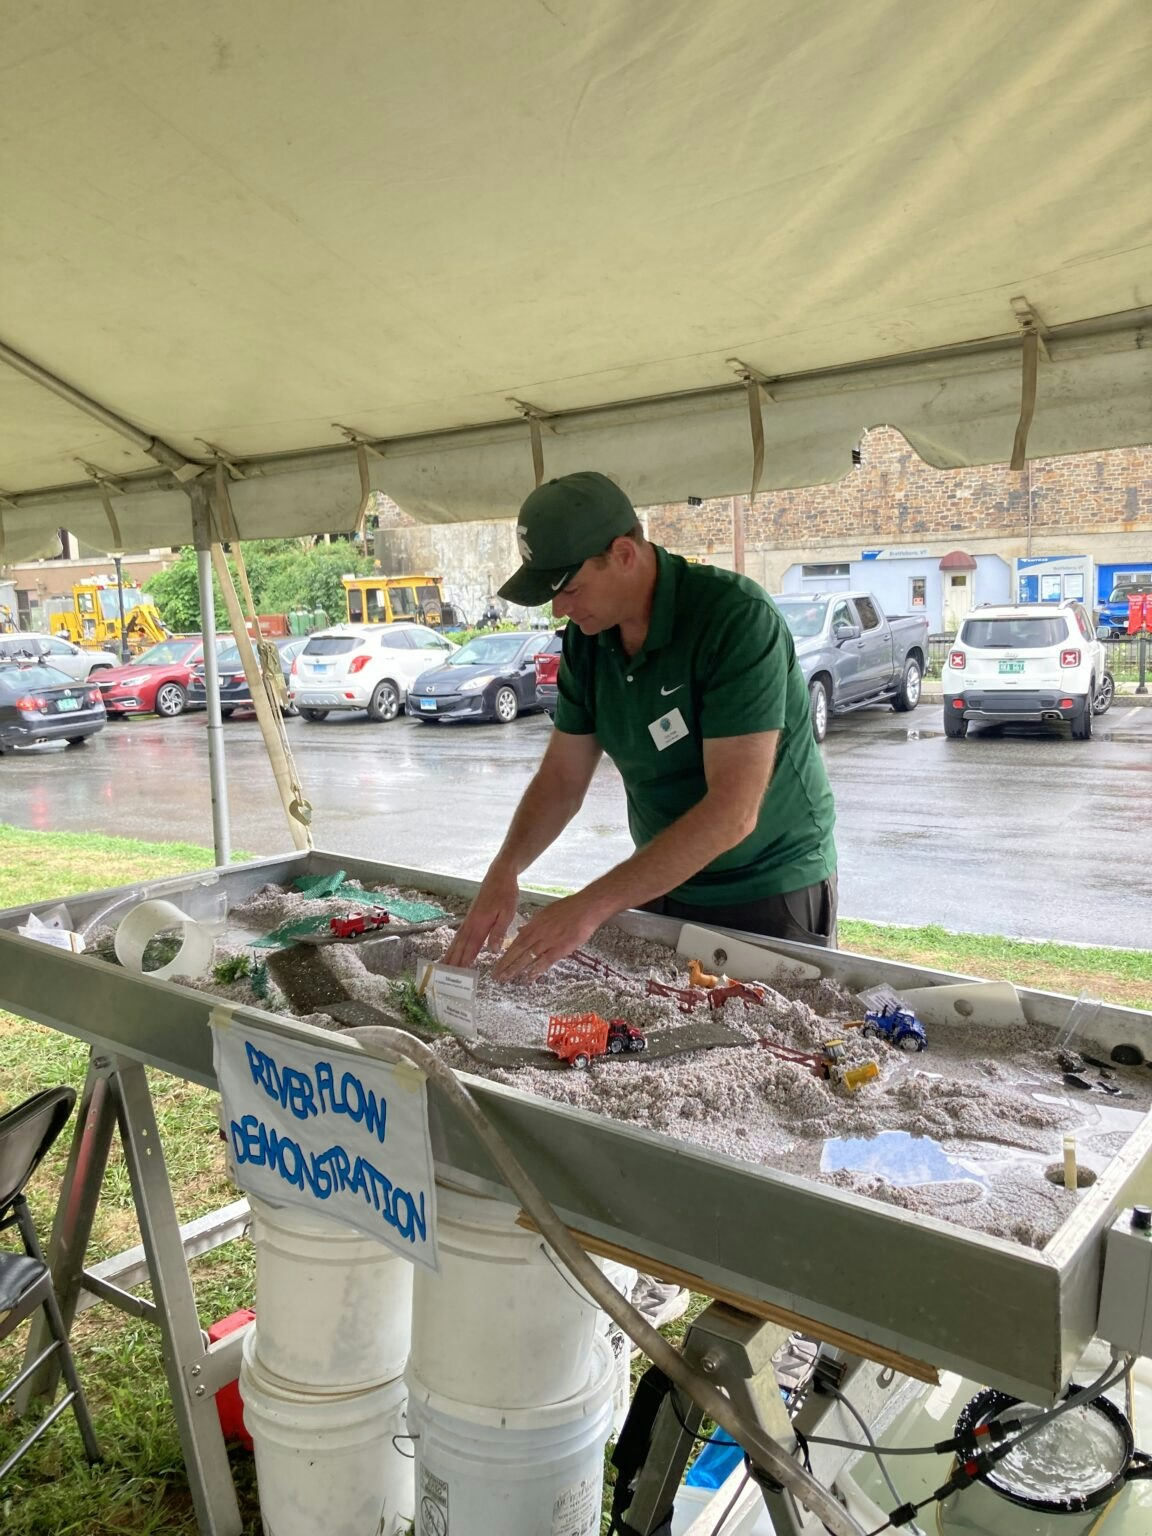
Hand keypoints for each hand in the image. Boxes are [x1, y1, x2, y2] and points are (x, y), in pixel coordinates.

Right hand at [444, 864, 519, 966]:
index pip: (470, 946)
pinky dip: (455, 944)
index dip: (464, 960)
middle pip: (460, 945)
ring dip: (451, 953)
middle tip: (445, 975)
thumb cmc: (506, 893)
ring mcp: (469, 919)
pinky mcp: (471, 916)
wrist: (500, 874)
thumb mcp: (507, 912)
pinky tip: (455, 949)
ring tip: (444, 966)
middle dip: (453, 960)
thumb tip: (492, 951)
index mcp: (480, 923)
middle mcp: (471, 922)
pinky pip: (460, 934)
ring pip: (458, 940)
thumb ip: (498, 931)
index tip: (457, 974)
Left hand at [491, 891, 606, 982]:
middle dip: (506, 964)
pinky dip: (536, 970)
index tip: (498, 963)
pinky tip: (529, 978)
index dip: (506, 954)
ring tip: (506, 979)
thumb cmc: (569, 908)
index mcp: (535, 924)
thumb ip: (533, 924)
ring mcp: (549, 941)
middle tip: (496, 976)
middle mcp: (539, 933)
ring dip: (516, 969)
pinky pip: (546, 961)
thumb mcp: (546, 912)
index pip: (516, 942)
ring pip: (528, 957)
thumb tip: (521, 931)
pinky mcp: (561, 948)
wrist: (586, 907)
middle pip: (518, 951)